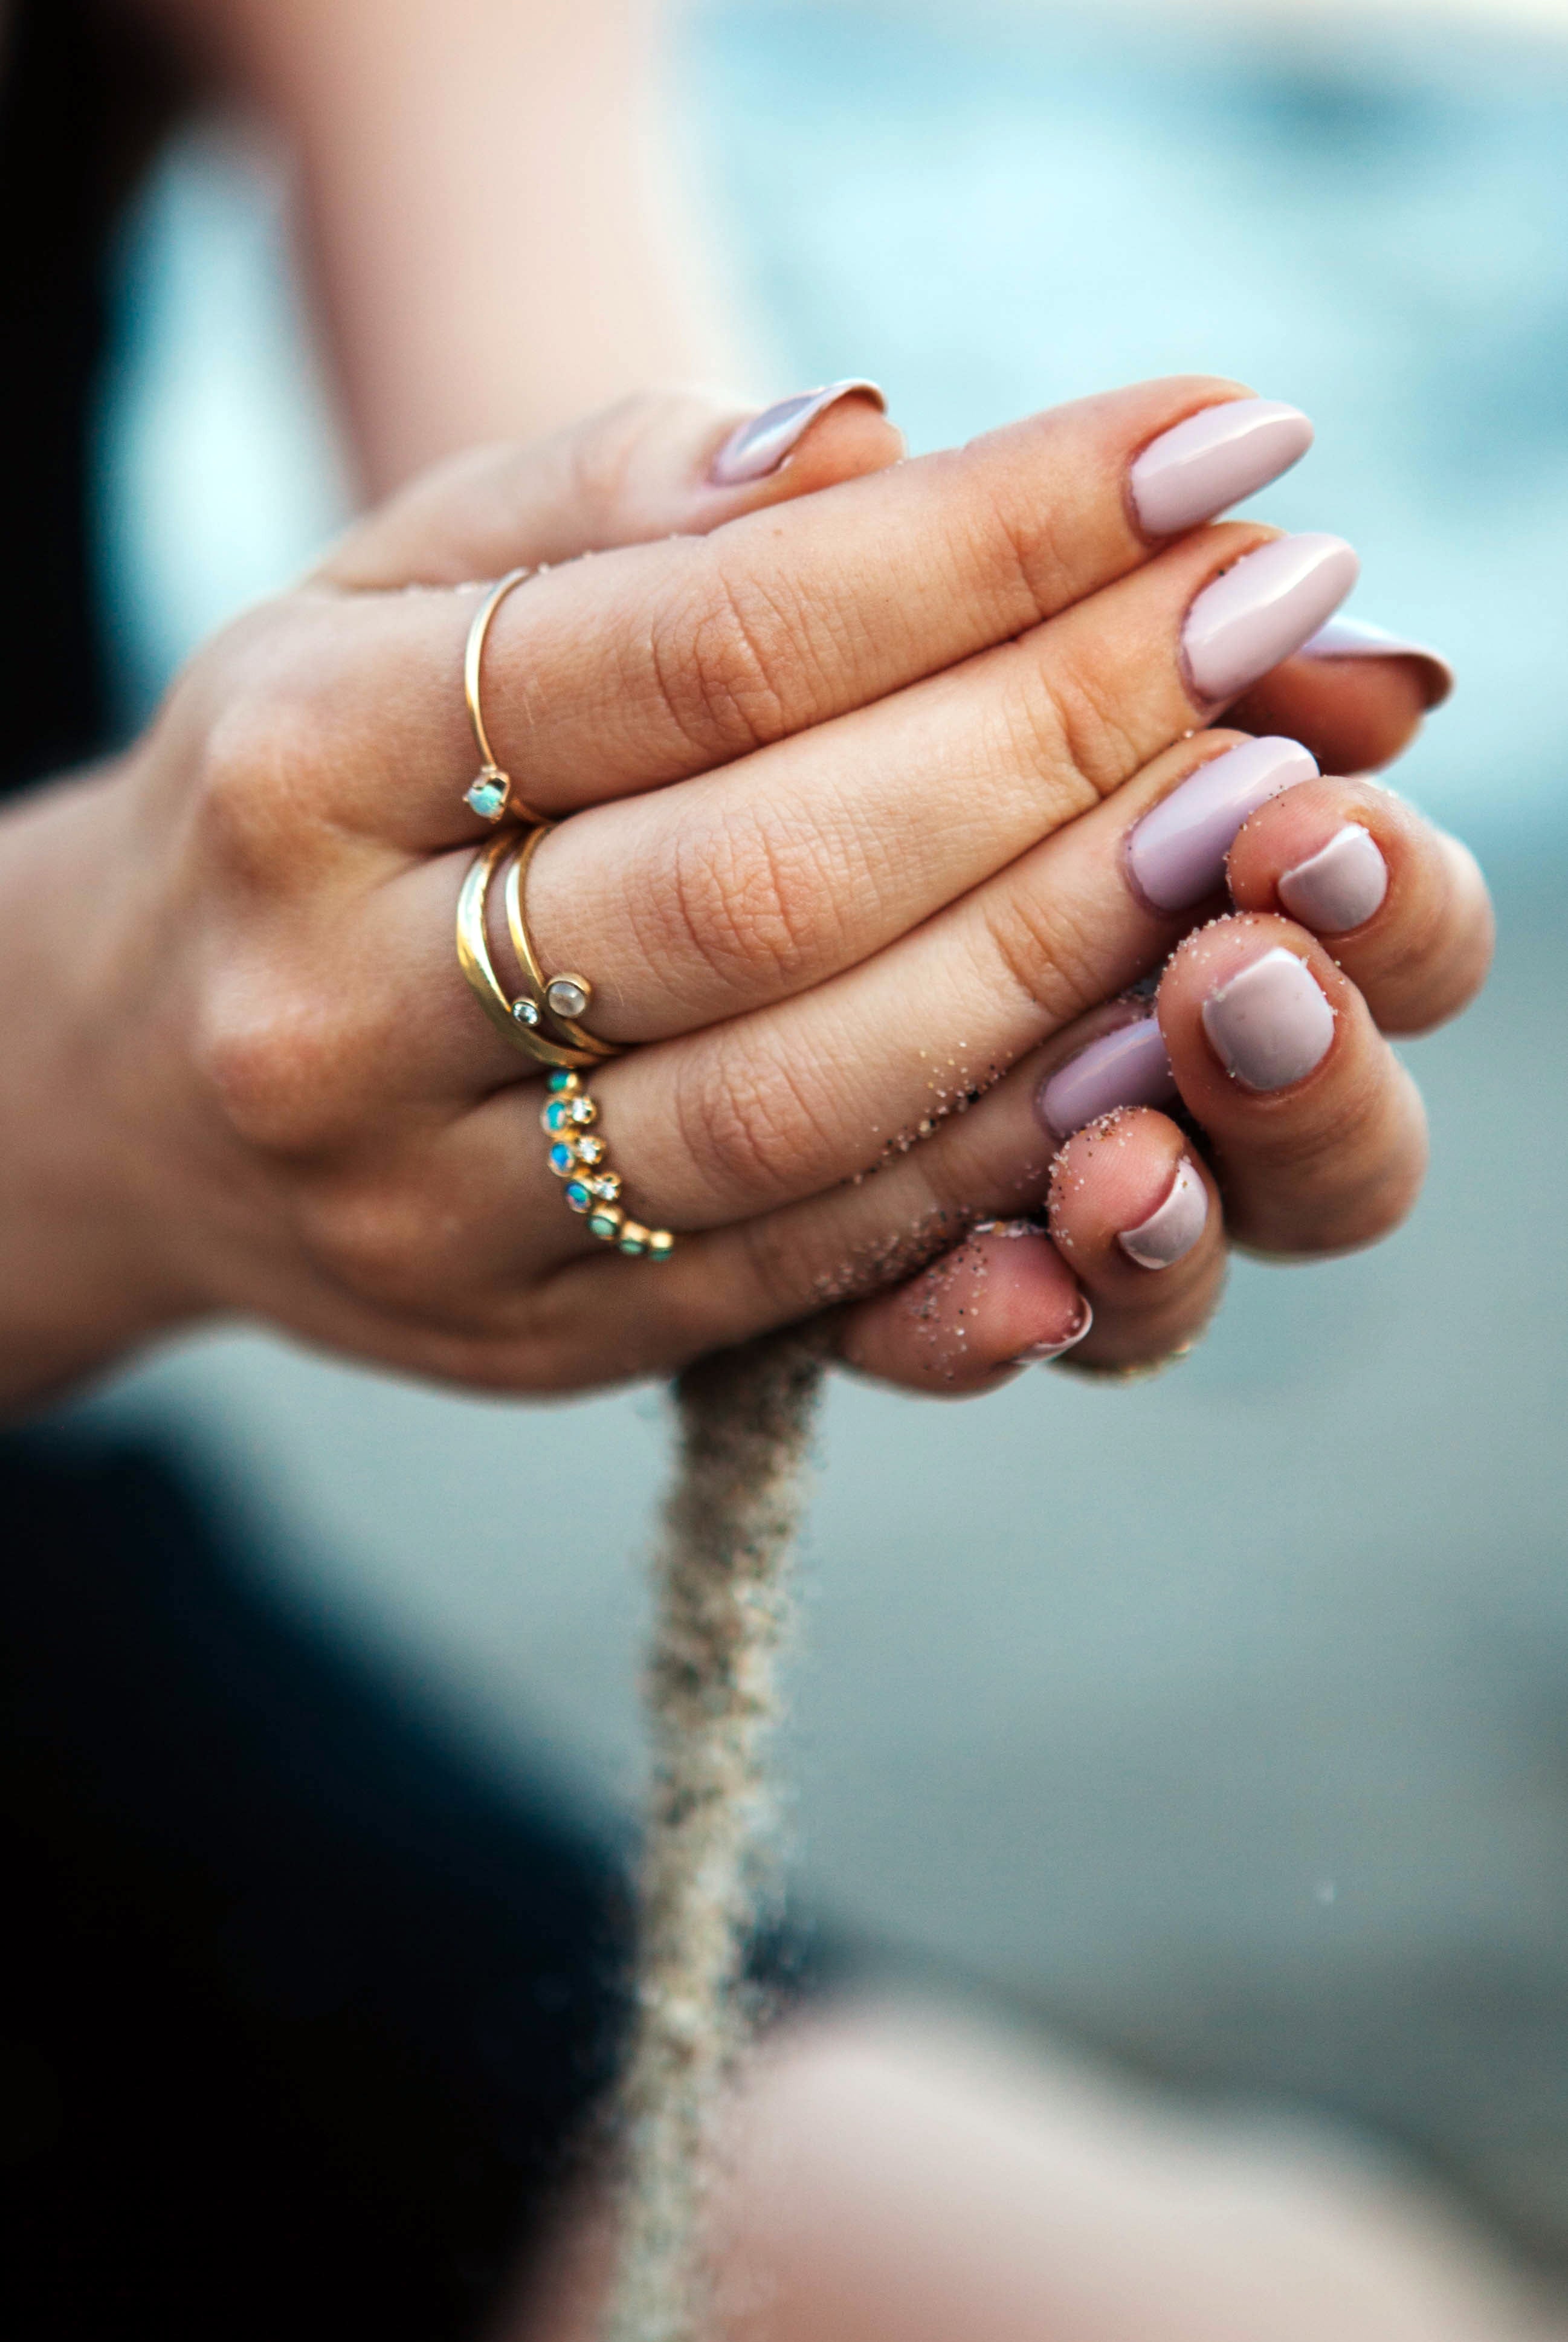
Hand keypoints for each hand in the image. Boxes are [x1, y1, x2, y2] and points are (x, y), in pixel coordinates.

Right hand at [0, 375, 1470, 1405]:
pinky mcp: (524, 1342)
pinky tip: (1137, 1033)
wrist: (127, 1081)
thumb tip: (872, 449)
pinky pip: (802, 1261)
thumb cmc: (310, 787)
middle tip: (1271, 636)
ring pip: (805, 1094)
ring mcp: (427, 1203)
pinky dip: (991, 1149)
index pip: (704, 638)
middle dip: (1064, 745)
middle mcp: (340, 999)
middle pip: (773, 874)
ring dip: (1064, 958)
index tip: (1209, 456)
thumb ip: (612, 500)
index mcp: (301, 758)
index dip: (986, 545)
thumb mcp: (392, 587)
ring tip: (1242, 825)